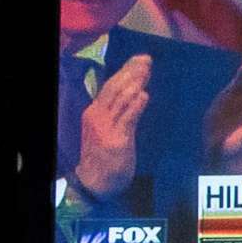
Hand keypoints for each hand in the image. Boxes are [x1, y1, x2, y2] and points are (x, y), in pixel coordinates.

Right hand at [73, 54, 151, 197]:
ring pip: (120, 99)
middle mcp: (97, 116)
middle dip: (131, 72)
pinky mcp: (117, 140)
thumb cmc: (103, 156)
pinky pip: (127, 118)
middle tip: (146, 60)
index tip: (139, 60)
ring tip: (147, 73)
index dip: (124, 71)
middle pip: (115, 88)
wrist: (94, 182)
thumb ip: (115, 112)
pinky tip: (144, 96)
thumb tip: (132, 92)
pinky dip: (136, 105)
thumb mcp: (104, 129)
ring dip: (135, 83)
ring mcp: (106, 128)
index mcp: (94, 112)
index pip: (109, 86)